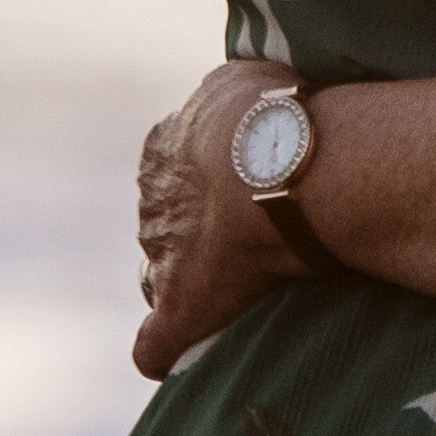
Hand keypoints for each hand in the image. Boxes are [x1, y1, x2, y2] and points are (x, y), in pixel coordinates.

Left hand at [133, 61, 315, 375]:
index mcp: (166, 147)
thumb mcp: (252, 79)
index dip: (208, 186)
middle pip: (165, 223)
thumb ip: (239, 93)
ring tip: (240, 287)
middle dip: (198, 232)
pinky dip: (166, 350)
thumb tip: (253, 94)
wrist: (279, 166)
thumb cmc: (281, 118)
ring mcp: (161, 253)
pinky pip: (155, 344)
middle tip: (254, 236)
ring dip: (190, 281)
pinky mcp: (179, 304)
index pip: (172, 173)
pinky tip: (181, 357)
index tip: (248, 189)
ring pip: (162, 274)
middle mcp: (155, 199)